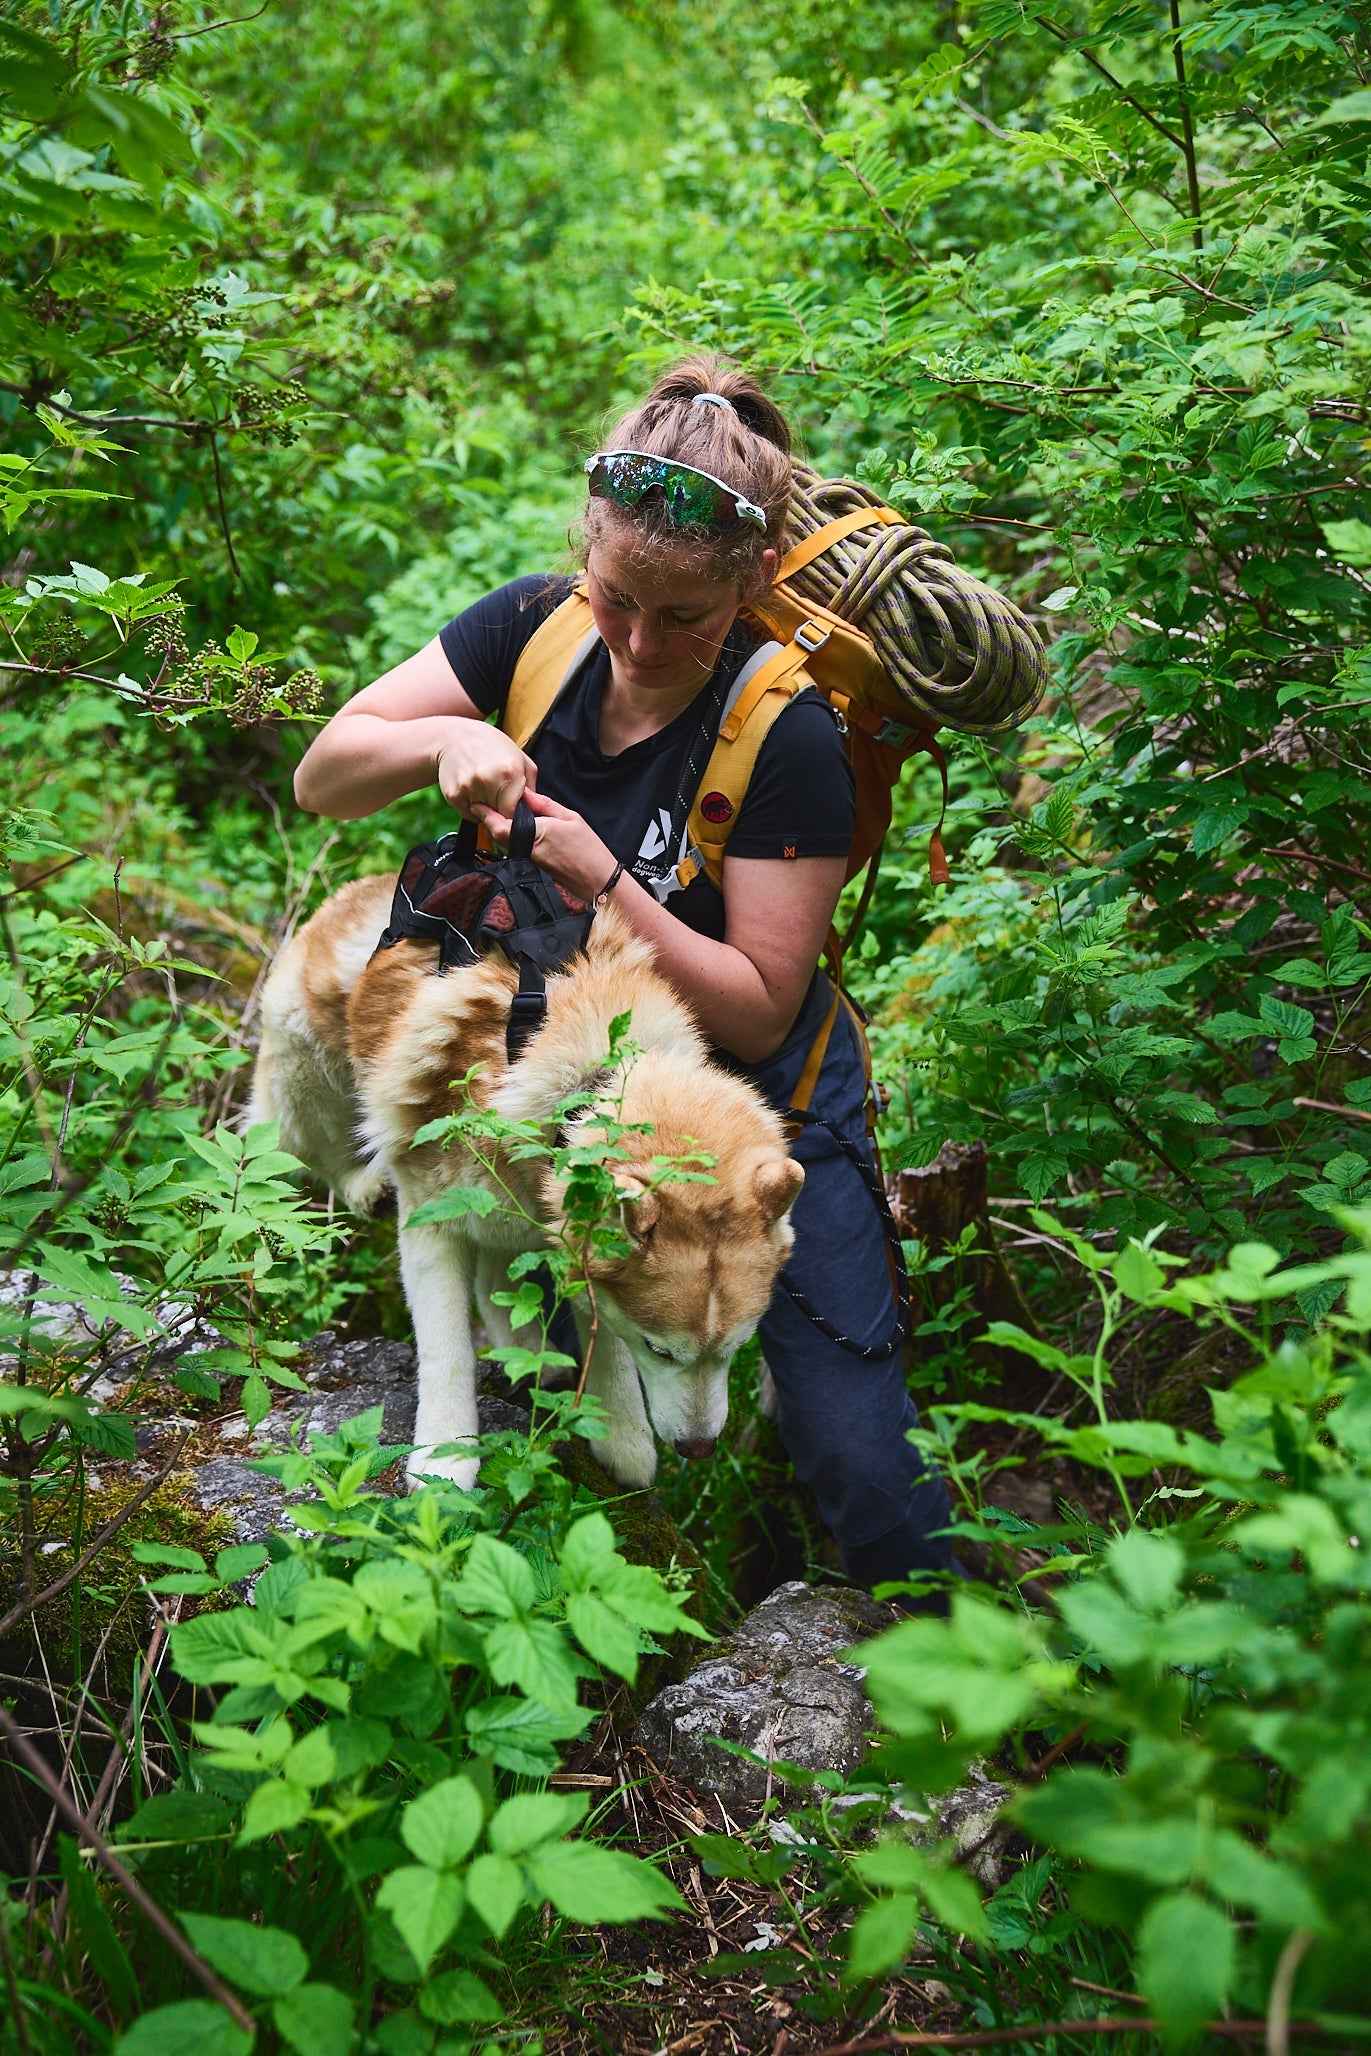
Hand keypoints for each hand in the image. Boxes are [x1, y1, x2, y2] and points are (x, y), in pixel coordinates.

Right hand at [434, 722, 536, 820]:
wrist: (455, 737)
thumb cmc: (492, 746)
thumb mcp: (520, 758)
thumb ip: (531, 786)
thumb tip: (534, 811)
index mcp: (510, 772)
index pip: (515, 813)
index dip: (515, 814)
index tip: (513, 809)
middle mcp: (489, 780)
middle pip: (499, 816)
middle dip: (500, 811)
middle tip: (497, 795)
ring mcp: (469, 788)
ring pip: (483, 817)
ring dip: (486, 810)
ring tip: (483, 789)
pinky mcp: (453, 794)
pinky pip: (468, 813)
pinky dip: (472, 808)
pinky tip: (472, 789)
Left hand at [475, 788, 616, 903]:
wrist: (597, 881)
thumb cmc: (588, 848)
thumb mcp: (570, 817)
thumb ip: (544, 805)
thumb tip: (524, 793)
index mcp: (536, 833)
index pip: (500, 826)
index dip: (485, 815)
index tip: (475, 804)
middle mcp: (527, 849)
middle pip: (499, 834)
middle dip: (491, 819)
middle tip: (485, 803)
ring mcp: (529, 860)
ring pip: (507, 842)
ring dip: (501, 828)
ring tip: (499, 811)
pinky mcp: (533, 867)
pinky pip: (517, 848)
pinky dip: (513, 837)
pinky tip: (518, 827)